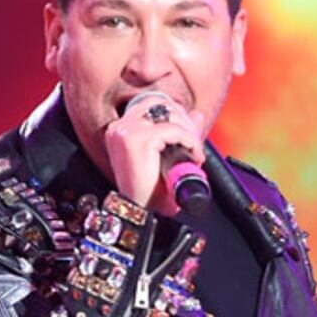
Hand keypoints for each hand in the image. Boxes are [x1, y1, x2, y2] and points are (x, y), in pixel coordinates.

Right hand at [102, 96, 205, 216]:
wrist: (141, 212)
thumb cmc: (149, 191)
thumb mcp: (167, 156)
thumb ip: (182, 131)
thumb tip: (197, 114)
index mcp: (120, 130)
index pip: (152, 104)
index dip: (176, 115)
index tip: (190, 135)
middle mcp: (119, 128)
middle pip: (162, 104)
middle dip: (185, 122)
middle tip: (195, 144)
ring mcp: (126, 132)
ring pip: (170, 114)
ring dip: (189, 132)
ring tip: (194, 151)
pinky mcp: (138, 139)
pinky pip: (174, 130)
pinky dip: (190, 141)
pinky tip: (194, 156)